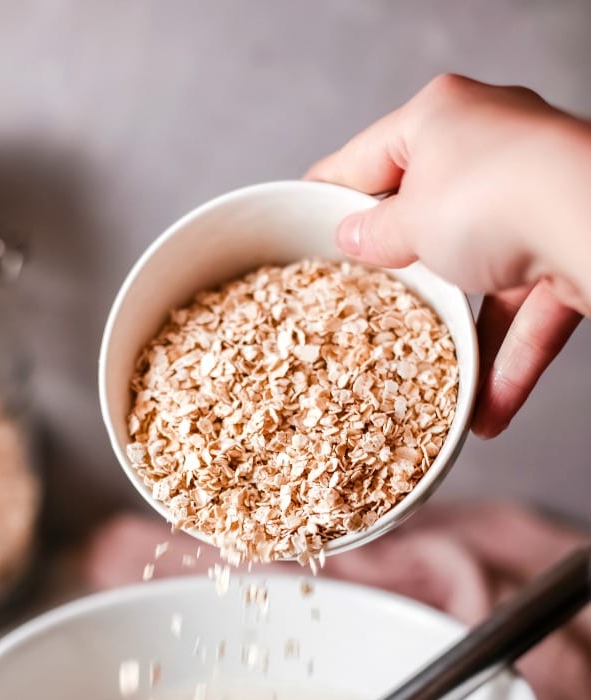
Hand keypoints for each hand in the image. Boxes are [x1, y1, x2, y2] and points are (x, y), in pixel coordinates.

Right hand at [307, 75, 590, 437]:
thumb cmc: (491, 198)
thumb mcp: (408, 218)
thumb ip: (375, 232)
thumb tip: (353, 236)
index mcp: (441, 118)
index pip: (366, 156)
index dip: (329, 192)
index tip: (301, 220)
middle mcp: (492, 151)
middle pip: (429, 218)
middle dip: (403, 272)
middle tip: (361, 304)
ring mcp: (536, 203)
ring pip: (483, 279)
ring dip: (460, 338)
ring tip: (425, 380)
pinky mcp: (570, 253)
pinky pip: (528, 316)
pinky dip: (506, 364)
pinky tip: (482, 415)